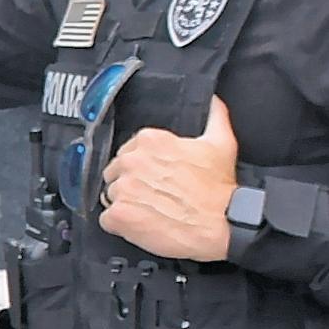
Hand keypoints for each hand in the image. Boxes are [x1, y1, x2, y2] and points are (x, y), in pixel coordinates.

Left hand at [101, 94, 241, 261]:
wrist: (220, 226)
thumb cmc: (218, 191)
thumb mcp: (221, 143)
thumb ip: (215, 116)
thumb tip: (213, 102)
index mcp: (151, 141)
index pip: (130, 149)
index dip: (143, 164)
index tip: (155, 174)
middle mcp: (132, 162)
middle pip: (117, 171)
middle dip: (132, 182)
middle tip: (154, 193)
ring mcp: (122, 189)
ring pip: (111, 194)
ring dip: (127, 202)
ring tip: (152, 209)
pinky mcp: (118, 215)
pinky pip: (107, 218)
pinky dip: (120, 223)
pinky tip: (142, 222)